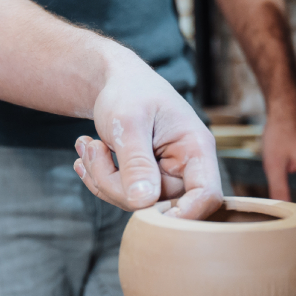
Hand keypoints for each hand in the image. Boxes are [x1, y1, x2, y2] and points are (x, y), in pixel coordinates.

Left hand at [73, 53, 222, 219]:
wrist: (117, 82)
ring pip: (137, 204)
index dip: (186, 213)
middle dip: (116, 184)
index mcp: (196, 148)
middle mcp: (186, 167)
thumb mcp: (128, 122)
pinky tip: (89, 154)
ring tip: (88, 145)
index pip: (207, 195)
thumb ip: (137, 162)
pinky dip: (100, 179)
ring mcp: (166, 177)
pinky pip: (124, 197)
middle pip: (160, 203)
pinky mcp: (147, 182)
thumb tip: (143, 202)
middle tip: (92, 149)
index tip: (147, 209)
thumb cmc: (129, 92)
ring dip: (102, 179)